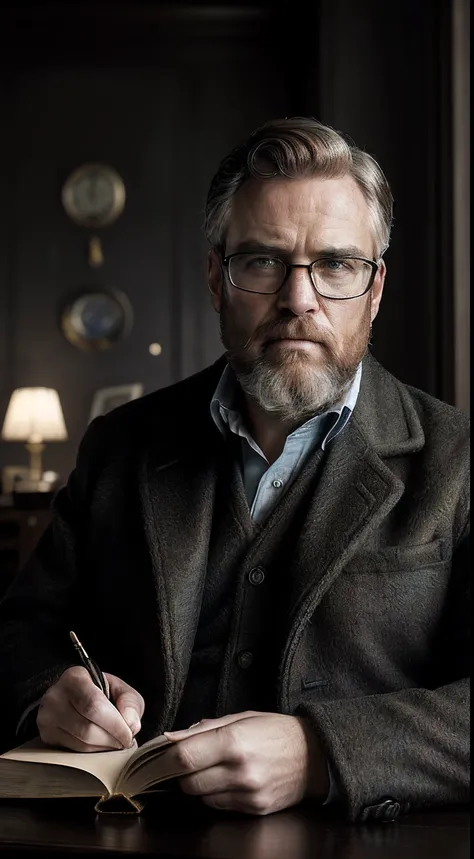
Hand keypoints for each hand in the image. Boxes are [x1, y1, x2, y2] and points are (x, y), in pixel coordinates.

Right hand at [36, 667, 143, 752]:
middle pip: (87, 728)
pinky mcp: (46, 735)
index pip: (94, 705)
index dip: (115, 724)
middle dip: (112, 739)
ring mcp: (47, 718)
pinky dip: (93, 752)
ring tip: (115, 742)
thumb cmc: (100, 692)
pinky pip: (74, 751)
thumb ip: (130, 702)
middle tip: (125, 741)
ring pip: (81, 743)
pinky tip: (102, 745)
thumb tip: (131, 725)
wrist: (73, 696)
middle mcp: (55, 697)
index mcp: (74, 678)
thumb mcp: (119, 688)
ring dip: (104, 748)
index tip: (129, 734)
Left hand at [164, 711, 328, 814]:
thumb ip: (204, 728)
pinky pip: (219, 806)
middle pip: (188, 781)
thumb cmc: (278, 731)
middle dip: (182, 772)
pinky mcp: (254, 810)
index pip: (184, 756)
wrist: (317, 756)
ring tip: (213, 768)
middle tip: (189, 760)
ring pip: (201, 797)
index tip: (159, 755)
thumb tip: (170, 738)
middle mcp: (240, 771)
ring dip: (198, 784)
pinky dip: (216, 795)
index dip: (165, 758)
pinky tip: (228, 780)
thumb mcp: (242, 718)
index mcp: (234, 742)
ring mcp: (247, 794)